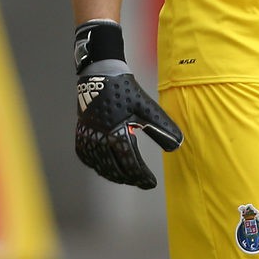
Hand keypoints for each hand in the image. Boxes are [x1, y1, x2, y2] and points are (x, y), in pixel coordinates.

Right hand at [73, 19, 181, 189]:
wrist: (99, 74)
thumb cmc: (125, 91)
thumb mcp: (147, 107)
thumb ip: (162, 127)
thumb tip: (177, 145)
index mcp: (116, 133)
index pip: (130, 164)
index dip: (142, 177)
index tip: (152, 184)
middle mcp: (99, 139)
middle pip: (115, 169)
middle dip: (130, 178)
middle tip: (142, 182)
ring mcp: (87, 138)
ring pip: (100, 166)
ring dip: (115, 175)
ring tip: (128, 177)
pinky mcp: (81, 134)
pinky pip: (88, 158)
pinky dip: (99, 166)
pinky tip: (107, 168)